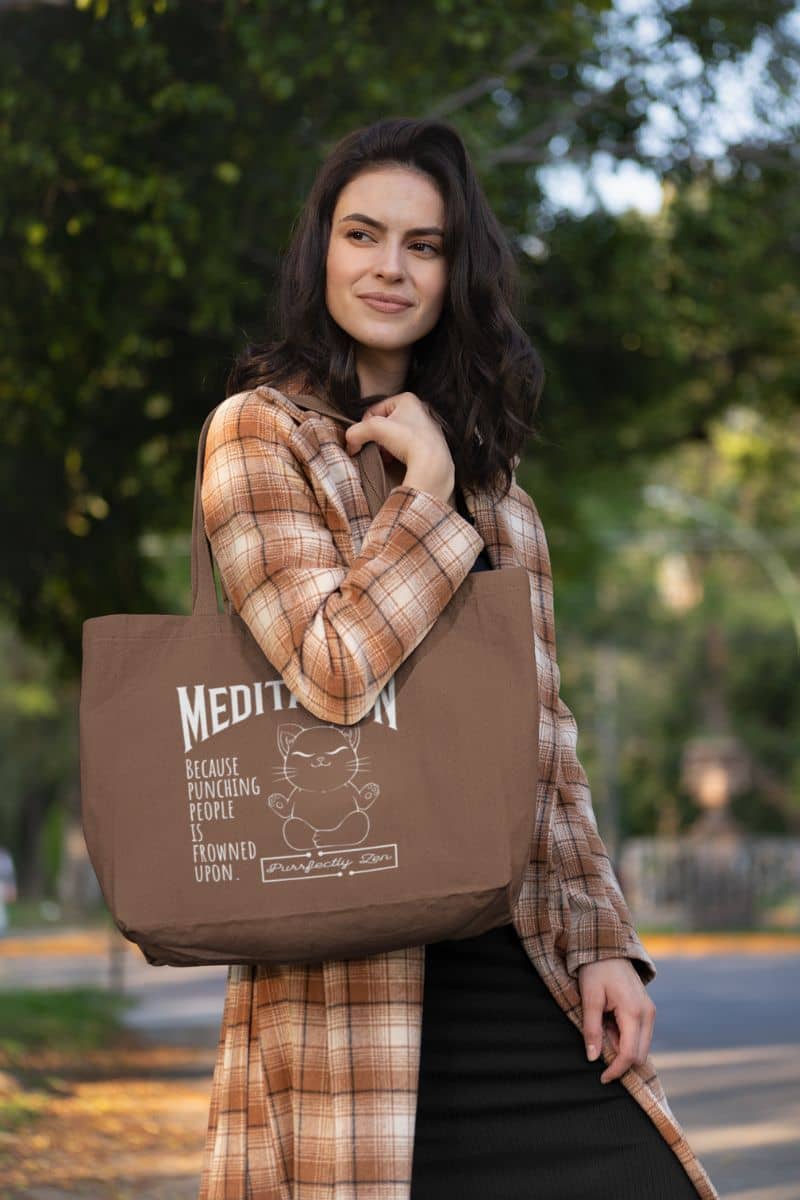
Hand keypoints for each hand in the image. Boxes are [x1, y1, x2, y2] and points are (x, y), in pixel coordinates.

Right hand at [344, 391, 454, 503]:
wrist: (432, 462)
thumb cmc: (407, 439)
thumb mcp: (374, 428)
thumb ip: (356, 432)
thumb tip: (350, 444)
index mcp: (407, 399)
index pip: (375, 409)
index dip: (365, 425)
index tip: (365, 438)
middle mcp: (420, 410)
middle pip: (386, 423)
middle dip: (377, 437)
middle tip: (375, 448)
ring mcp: (427, 428)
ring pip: (396, 436)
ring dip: (386, 446)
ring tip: (385, 457)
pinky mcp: (431, 445)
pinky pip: (407, 446)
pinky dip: (398, 453)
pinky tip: (395, 461)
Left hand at [577, 957, 655, 1083]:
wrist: (608, 948)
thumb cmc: (596, 970)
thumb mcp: (589, 998)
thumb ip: (591, 1029)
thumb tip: (593, 1057)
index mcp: (634, 1012)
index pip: (629, 1054)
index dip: (616, 1070)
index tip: (602, 1078)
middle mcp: (648, 1014)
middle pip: (639, 1055)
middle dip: (619, 1059)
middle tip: (598, 1042)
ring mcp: (650, 1012)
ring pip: (641, 1047)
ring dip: (622, 1047)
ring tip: (602, 1027)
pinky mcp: (647, 1011)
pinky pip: (640, 1036)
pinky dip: (625, 1038)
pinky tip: (610, 1023)